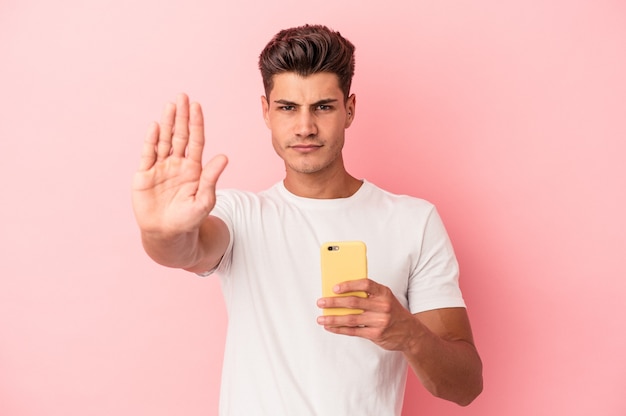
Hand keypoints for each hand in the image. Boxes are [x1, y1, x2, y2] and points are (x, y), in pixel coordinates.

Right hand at [132, 93, 227, 235]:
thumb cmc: (189, 219)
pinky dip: (151, 140)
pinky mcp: (145, 175)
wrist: (167, 234)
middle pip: (179, 135)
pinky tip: (155, 126)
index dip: (196, 123)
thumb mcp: (204, 200)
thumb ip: (212, 178)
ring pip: (164, 140)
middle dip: (181, 116)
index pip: (195, 141)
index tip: (197, 106)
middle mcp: (177, 164)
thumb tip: (224, 157)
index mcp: (193, 169)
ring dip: (166, 123)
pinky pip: (148, 154)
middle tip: (182, 96)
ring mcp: (160, 168)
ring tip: (170, 105)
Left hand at [316, 279, 420, 351]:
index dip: (349, 285)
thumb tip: (341, 293)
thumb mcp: (386, 298)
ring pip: (351, 319)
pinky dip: (339, 329)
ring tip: (321, 318)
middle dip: (334, 302)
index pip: (365, 284)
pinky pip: (354, 331)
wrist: (410, 333)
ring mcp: (380, 321)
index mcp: (384, 293)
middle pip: (353, 302)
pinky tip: (330, 327)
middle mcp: (383, 306)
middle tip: (320, 302)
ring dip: (333, 318)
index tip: (334, 288)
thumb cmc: (393, 312)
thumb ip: (368, 294)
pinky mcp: (376, 334)